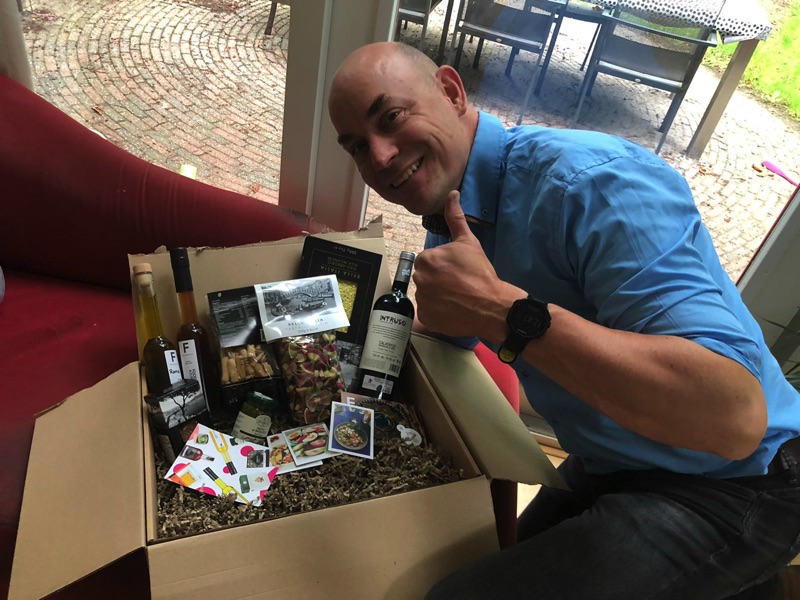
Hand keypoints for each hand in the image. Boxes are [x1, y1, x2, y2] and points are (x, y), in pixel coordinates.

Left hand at [412, 191, 522, 341]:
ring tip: (457, 298)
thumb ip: (456, 218)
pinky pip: (428, 312)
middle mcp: (419, 279)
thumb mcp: (469, 242)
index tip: (457, 272)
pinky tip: (453, 309)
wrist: (491, 305)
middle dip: (439, 281)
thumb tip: (452, 194)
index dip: (444, 267)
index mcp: (426, 259)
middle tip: (459, 285)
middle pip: (426, 278)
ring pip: (427, 295)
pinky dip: (438, 312)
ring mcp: (422, 300)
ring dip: (438, 296)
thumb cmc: (480, 273)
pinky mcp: (426, 317)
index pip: (429, 262)